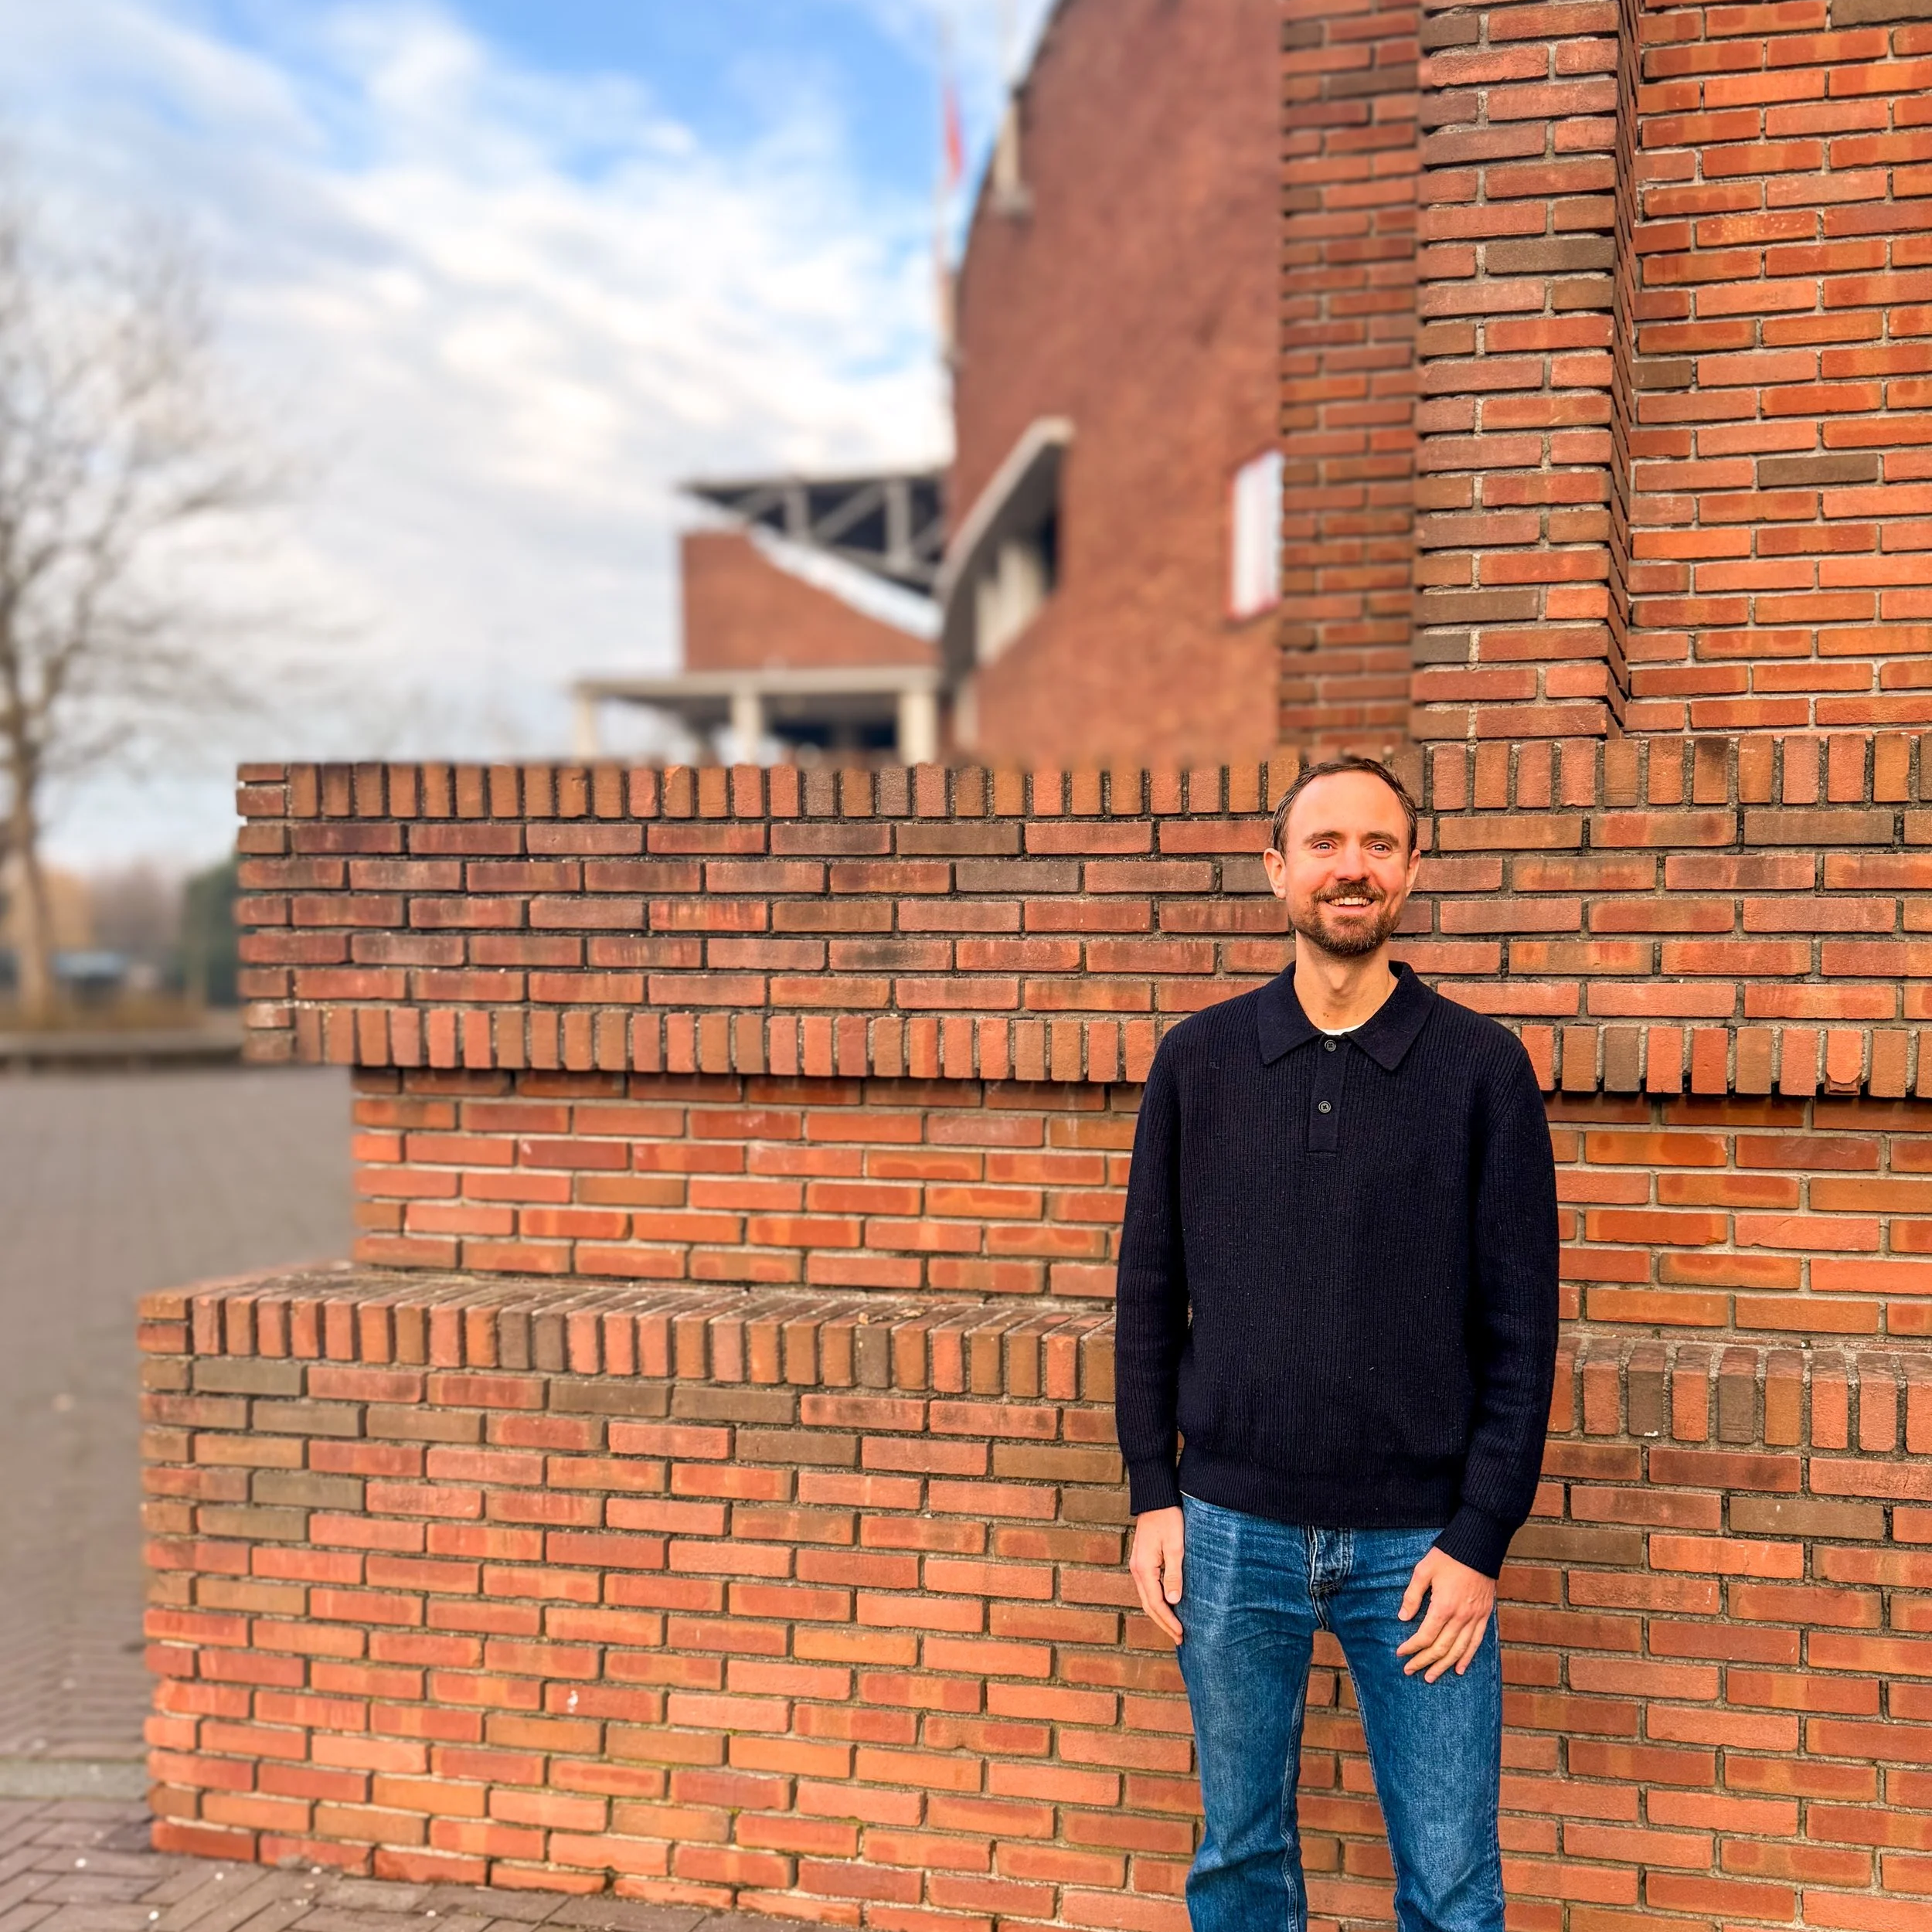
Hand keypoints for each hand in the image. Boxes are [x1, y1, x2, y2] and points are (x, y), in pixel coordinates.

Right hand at [1129, 1506, 1184, 1642]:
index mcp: (1144, 1568)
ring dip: (1160, 1613)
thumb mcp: (1176, 1546)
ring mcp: (1138, 1564)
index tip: (1181, 1634)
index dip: (1168, 1620)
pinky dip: (1157, 1600)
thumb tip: (1173, 1601)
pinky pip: (1148, 1587)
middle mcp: (1137, 1569)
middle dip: (1163, 1622)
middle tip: (1179, 1637)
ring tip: (1174, 1626)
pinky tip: (1168, 1603)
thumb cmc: (1168, 1518)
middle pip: (1148, 1604)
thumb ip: (1174, 1574)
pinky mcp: (1142, 1560)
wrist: (1155, 1497)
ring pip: (1147, 1597)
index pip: (1156, 1603)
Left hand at [1396, 1546, 1494, 1682]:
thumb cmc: (1448, 1556)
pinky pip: (1476, 1642)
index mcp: (1443, 1607)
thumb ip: (1412, 1596)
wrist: (1479, 1546)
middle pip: (1441, 1648)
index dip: (1411, 1648)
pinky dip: (1467, 1657)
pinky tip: (1459, 1668)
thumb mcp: (1423, 1570)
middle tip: (1410, 1671)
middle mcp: (1460, 1617)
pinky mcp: (1485, 1615)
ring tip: (1431, 1677)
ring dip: (1443, 1666)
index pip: (1425, 1636)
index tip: (1400, 1654)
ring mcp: (1474, 1618)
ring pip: (1459, 1650)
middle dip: (1424, 1662)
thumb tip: (1402, 1618)